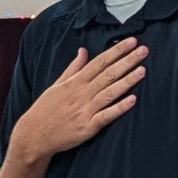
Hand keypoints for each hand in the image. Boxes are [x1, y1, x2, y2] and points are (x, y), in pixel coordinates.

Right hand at [11, 40, 144, 162]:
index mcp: (75, 82)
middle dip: (127, 61)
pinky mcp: (87, 127)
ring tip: (142, 70)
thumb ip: (73, 68)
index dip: (116, 51)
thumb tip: (83, 51)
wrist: (33, 136)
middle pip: (108, 74)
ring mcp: (85, 110)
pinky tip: (132, 100)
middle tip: (144, 50)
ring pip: (110, 93)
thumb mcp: (56, 85)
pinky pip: (106, 116)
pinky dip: (119, 108)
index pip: (99, 62)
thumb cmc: (45, 110)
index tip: (131, 41)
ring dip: (127, 81)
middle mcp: (81, 94)